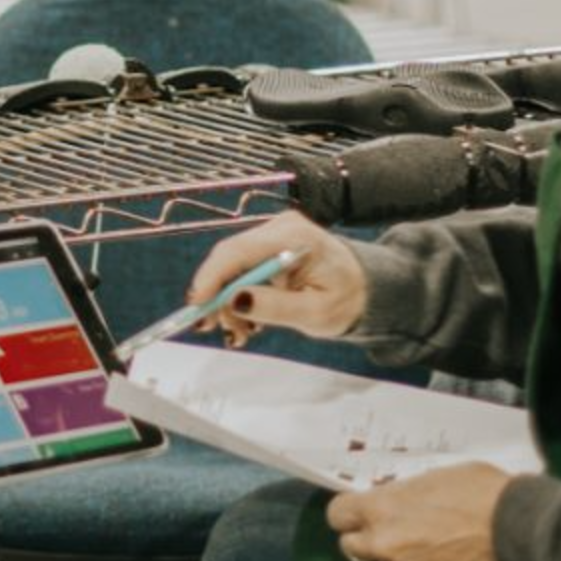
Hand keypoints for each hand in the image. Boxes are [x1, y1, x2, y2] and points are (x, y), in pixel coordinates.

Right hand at [188, 212, 366, 346]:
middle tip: (211, 328)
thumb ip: (275, 306)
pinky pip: (239, 269)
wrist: (363, 288)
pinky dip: (236, 296)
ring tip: (240, 333)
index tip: (197, 306)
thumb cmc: (346, 299)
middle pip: (229, 258)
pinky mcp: (268, 245)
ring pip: (230, 267)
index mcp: (295, 237)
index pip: (239, 250)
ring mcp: (273, 234)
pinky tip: (246, 320)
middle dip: (216, 296)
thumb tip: (235, 299)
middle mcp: (280, 227)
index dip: (211, 277)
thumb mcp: (316, 313)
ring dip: (227, 302)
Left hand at [328, 462, 513, 560]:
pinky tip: (442, 556)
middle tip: (389, 527)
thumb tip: (387, 501)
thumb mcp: (428, 478)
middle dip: (365, 537)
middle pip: (350, 546)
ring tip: (426, 541)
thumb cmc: (476, 491)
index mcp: (380, 508)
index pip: (337, 515)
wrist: (513, 525)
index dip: (348, 512)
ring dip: (396, 556)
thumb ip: (398, 494)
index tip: (358, 510)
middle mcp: (384, 543)